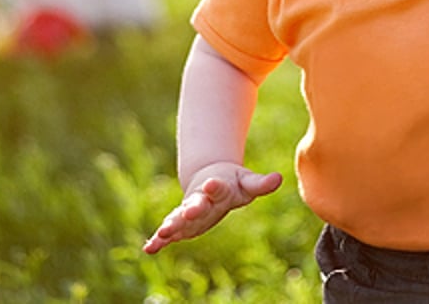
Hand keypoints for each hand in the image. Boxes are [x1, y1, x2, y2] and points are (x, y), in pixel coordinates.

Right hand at [143, 162, 281, 254]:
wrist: (208, 178)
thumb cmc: (232, 182)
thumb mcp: (247, 182)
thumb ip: (260, 183)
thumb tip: (279, 178)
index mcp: (218, 187)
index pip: (218, 188)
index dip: (215, 186)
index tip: (211, 184)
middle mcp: (200, 199)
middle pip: (196, 203)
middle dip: (193, 208)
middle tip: (190, 210)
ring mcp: (188, 210)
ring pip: (179, 218)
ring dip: (172, 225)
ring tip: (163, 232)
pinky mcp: (182, 223)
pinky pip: (169, 232)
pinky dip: (159, 240)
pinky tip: (149, 249)